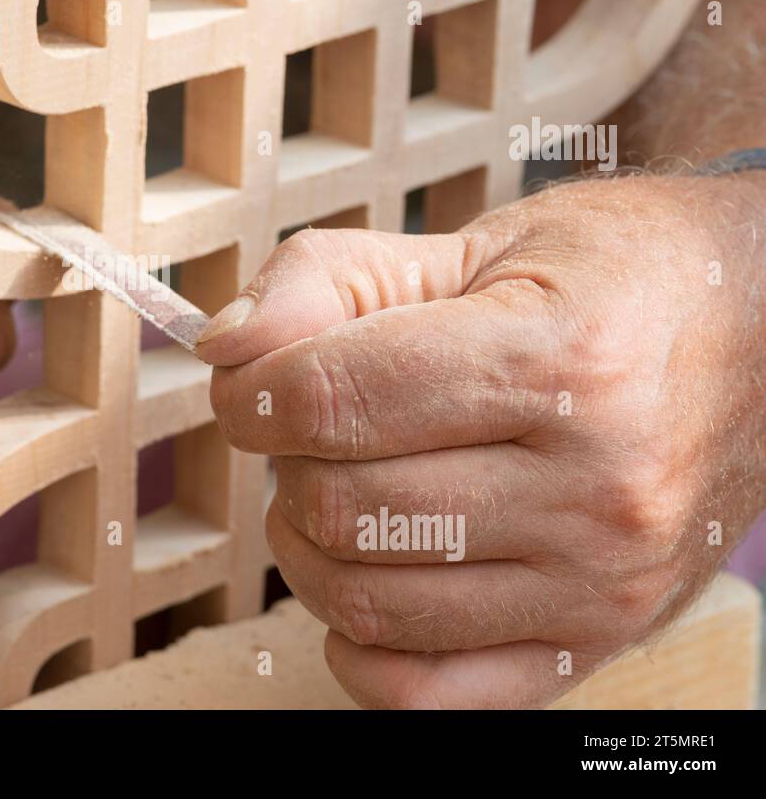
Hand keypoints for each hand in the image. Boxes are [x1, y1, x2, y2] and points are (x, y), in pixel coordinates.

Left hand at [198, 173, 765, 707]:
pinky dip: (356, 644)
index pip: (334, 398)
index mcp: (560, 360)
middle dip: (287, 463)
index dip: (255, 390)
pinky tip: (369, 575)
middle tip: (313, 428)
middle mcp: (596, 486)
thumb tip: (224, 348)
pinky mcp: (591, 644)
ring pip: (366, 601)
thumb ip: (330, 280)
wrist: (756, 338)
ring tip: (341, 486)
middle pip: (342, 505)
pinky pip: (421, 693)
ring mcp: (599, 583)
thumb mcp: (471, 242)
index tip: (254, 381)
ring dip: (309, 544)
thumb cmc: (609, 281)